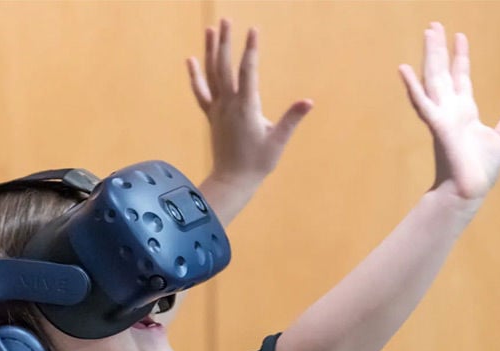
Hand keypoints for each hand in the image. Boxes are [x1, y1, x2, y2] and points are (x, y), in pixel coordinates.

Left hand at [187, 19, 312, 186]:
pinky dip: (195, 75)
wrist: (232, 181)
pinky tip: (191, 59)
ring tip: (211, 30)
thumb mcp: (278, 141)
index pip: (248, 72)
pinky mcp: (211, 116)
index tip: (253, 30)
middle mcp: (228, 105)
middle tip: (227, 20)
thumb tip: (308, 102)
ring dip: (210, 51)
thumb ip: (291, 119)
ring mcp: (217, 109)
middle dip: (226, 42)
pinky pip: (201, 91)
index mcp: (246, 108)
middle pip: (225, 67)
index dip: (250, 50)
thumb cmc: (257, 163)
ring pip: (211, 75)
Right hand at [399, 23, 499, 201]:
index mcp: (465, 112)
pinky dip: (412, 86)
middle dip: (440, 49)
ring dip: (430, 56)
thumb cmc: (480, 170)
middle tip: (434, 26)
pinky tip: (404, 68)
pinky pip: (422, 103)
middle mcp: (451, 110)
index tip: (460, 36)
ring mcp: (443, 116)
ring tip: (427, 33)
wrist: (469, 191)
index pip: (462, 78)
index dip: (461, 57)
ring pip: (434, 79)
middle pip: (444, 72)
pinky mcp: (438, 126)